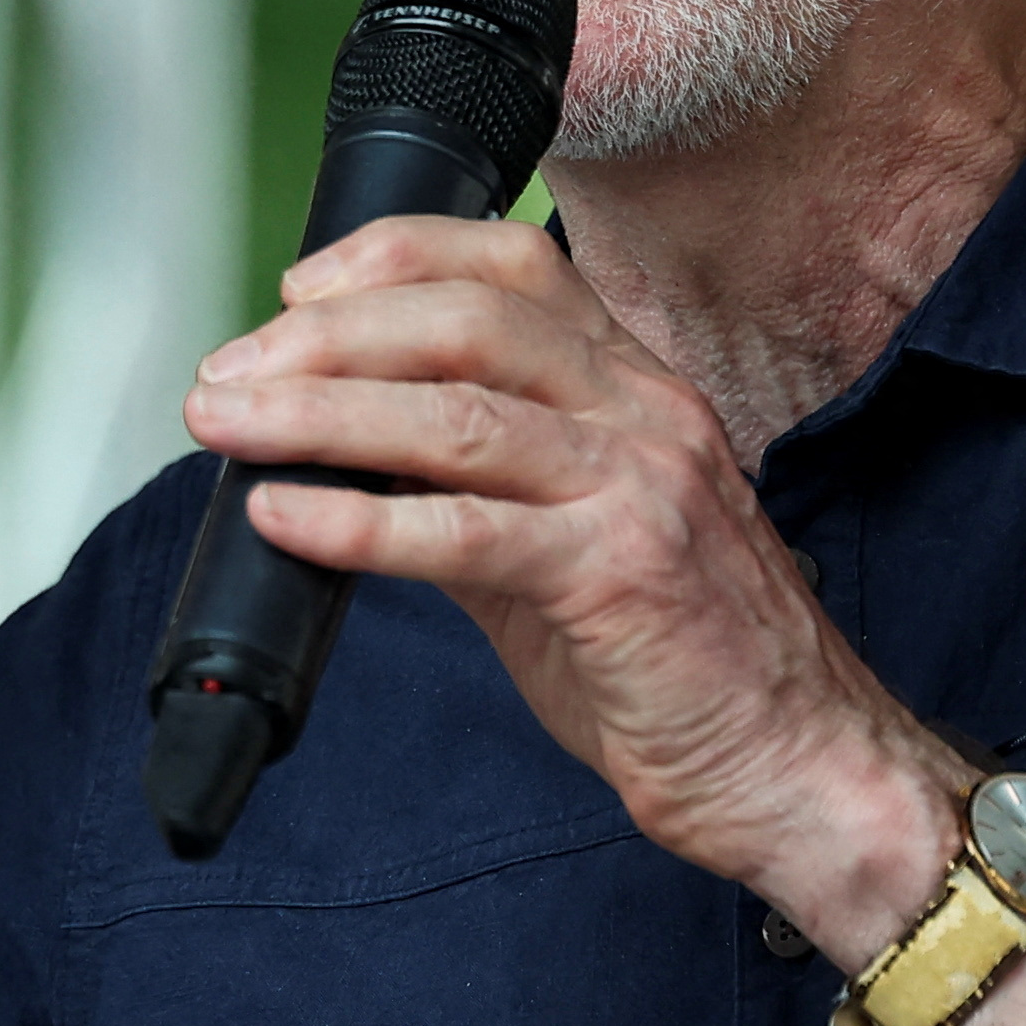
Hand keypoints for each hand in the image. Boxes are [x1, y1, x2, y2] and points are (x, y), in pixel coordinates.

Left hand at [183, 217, 966, 932]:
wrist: (798, 766)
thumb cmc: (686, 662)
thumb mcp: (569, 544)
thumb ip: (473, 490)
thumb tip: (348, 462)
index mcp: (636, 388)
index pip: (512, 265)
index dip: (392, 259)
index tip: (295, 292)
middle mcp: (645, 413)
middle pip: (466, 320)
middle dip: (324, 337)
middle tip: (228, 376)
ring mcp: (640, 487)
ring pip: (456, 412)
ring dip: (319, 413)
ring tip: (226, 425)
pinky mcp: (622, 575)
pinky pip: (468, 531)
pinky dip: (360, 522)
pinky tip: (287, 519)